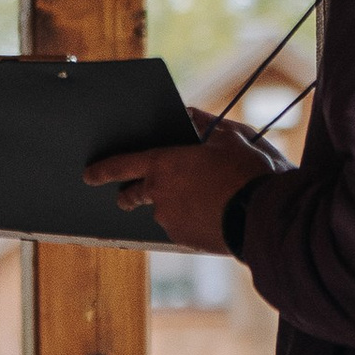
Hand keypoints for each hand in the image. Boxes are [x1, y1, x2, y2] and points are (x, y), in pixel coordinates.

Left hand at [82, 117, 274, 254]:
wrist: (264, 216)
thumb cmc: (247, 172)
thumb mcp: (230, 137)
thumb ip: (204, 124)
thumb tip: (191, 114)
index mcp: (164, 165)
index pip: (122, 165)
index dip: (103, 169)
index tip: (89, 175)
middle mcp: (159, 195)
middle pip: (132, 196)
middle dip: (128, 194)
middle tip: (132, 193)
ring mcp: (170, 221)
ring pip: (162, 211)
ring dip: (172, 206)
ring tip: (203, 199)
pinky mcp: (184, 240)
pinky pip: (181, 227)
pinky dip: (190, 221)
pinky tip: (211, 215)